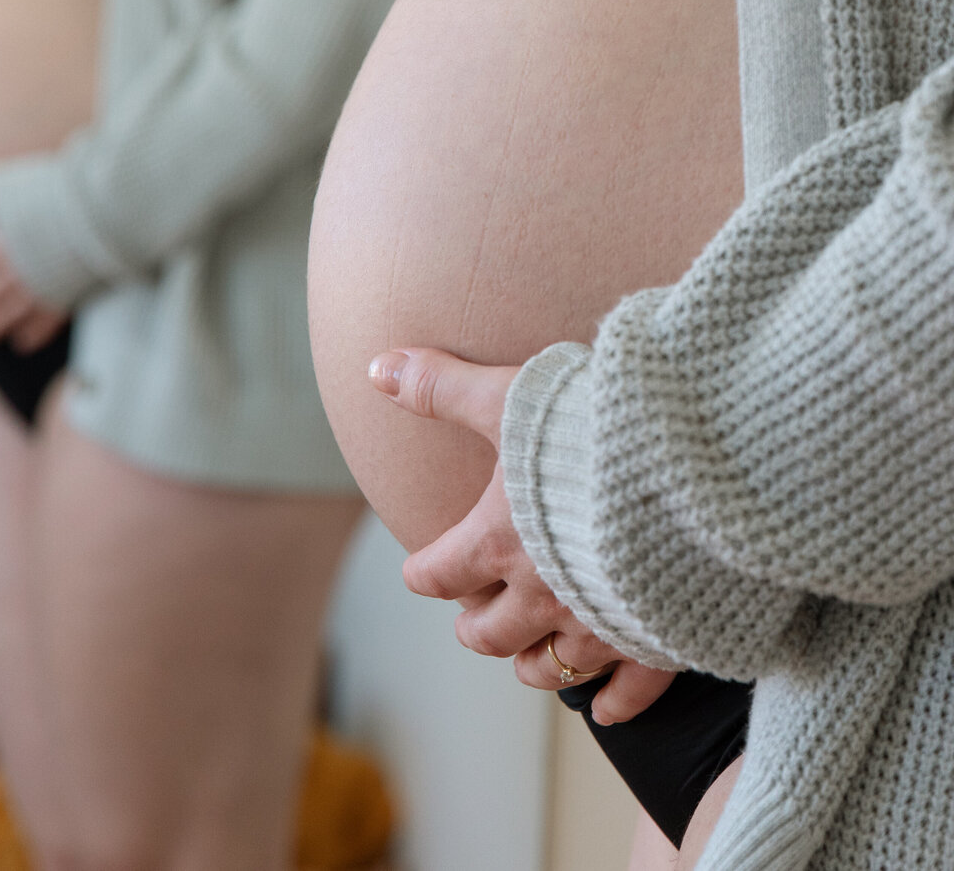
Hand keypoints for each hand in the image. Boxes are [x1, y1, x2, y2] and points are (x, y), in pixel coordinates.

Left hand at [368, 347, 675, 724]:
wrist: (696, 467)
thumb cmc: (593, 428)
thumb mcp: (510, 396)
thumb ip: (441, 387)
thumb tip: (377, 367)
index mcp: (498, 543)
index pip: (437, 574)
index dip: (424, 572)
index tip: (421, 569)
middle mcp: (542, 595)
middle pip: (488, 634)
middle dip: (476, 624)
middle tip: (473, 613)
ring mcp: (599, 624)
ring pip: (549, 669)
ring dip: (531, 662)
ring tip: (527, 649)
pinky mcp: (658, 639)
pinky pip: (629, 692)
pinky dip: (613, 703)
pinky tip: (605, 706)